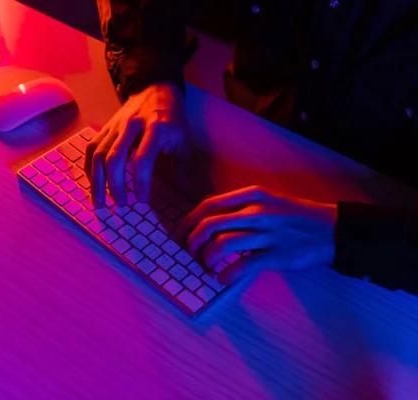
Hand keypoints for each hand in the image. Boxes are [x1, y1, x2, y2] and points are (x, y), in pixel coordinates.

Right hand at [85, 82, 188, 207]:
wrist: (155, 89)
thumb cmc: (171, 118)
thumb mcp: (182, 138)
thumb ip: (180, 164)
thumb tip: (181, 190)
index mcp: (155, 128)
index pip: (143, 159)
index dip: (140, 182)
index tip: (142, 200)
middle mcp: (131, 126)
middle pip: (115, 159)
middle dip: (115, 185)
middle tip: (121, 204)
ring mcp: (115, 126)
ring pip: (99, 155)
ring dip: (97, 182)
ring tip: (100, 203)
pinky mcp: (105, 128)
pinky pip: (91, 149)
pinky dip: (90, 169)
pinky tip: (94, 184)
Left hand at [174, 186, 337, 284]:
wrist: (332, 229)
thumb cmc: (294, 216)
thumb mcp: (266, 200)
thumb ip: (239, 205)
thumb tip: (206, 213)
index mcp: (252, 196)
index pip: (209, 205)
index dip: (188, 221)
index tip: (180, 233)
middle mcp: (257, 212)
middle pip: (210, 224)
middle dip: (192, 241)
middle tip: (189, 253)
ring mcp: (268, 234)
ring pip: (223, 244)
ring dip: (207, 258)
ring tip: (207, 266)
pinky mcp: (278, 255)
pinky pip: (244, 266)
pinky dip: (227, 274)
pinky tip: (222, 278)